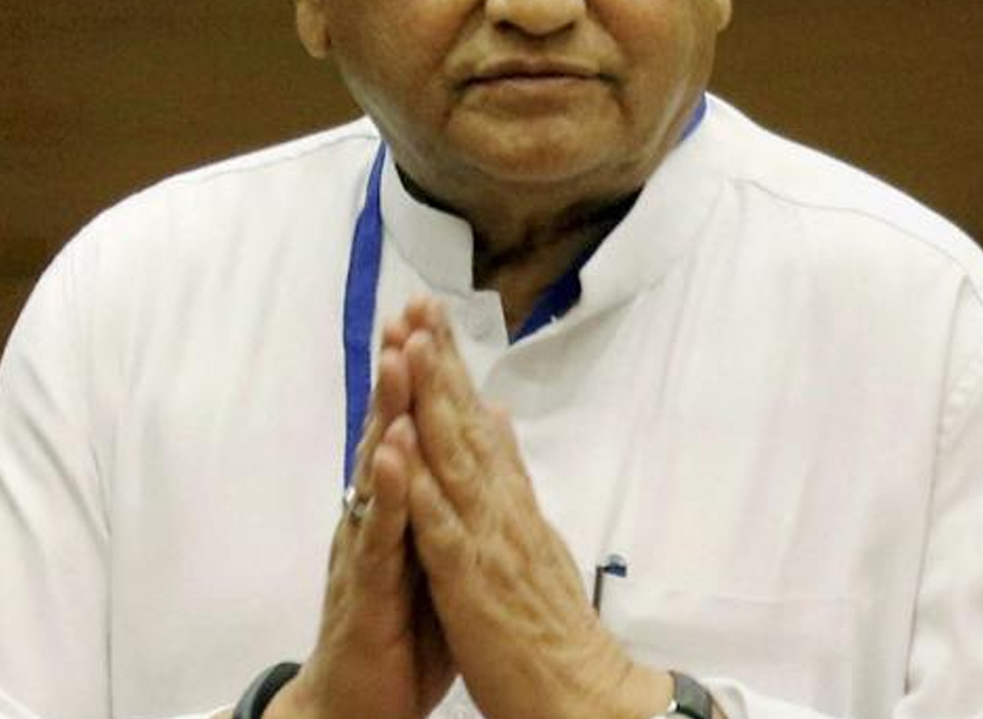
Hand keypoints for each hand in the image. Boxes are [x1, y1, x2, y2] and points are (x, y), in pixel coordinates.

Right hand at [267, 332, 453, 718]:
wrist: (359, 704)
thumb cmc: (398, 630)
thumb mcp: (429, 555)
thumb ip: (441, 502)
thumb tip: (466, 451)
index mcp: (398, 508)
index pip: (408, 427)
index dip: (419, 375)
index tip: (430, 315)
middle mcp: (374, 517)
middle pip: (386, 431)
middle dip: (398, 372)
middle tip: (408, 311)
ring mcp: (365, 548)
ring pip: (376, 470)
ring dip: (385, 413)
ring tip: (398, 358)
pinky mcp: (366, 589)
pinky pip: (375, 535)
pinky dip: (384, 493)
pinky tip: (389, 455)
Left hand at [394, 298, 671, 718]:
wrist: (581, 693)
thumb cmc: (549, 625)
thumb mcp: (532, 537)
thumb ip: (512, 475)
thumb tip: (501, 416)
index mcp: (510, 502)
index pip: (478, 421)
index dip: (453, 367)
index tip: (432, 315)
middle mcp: (502, 510)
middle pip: (466, 423)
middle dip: (440, 361)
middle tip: (419, 302)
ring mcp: (488, 542)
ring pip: (454, 459)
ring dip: (430, 401)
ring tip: (411, 347)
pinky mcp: (473, 582)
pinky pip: (440, 527)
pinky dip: (421, 486)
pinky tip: (401, 449)